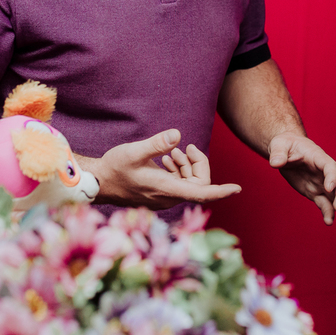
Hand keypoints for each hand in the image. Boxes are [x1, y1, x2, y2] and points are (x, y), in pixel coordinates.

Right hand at [85, 130, 240, 210]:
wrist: (98, 184)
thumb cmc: (114, 168)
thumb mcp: (134, 151)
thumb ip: (156, 144)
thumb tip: (178, 135)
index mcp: (166, 189)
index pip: (201, 193)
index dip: (221, 191)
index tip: (236, 188)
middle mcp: (168, 197)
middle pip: (199, 185)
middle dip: (197, 164)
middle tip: (184, 147)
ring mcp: (164, 199)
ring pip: (189, 185)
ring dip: (186, 167)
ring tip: (171, 152)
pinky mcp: (159, 196)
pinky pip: (179, 186)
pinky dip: (178, 172)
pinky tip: (166, 160)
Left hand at [268, 132, 335, 224]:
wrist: (286, 151)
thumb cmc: (285, 145)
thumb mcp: (279, 145)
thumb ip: (278, 153)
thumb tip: (275, 162)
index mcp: (317, 157)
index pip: (330, 166)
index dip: (332, 177)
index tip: (329, 188)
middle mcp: (323, 171)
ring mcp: (321, 182)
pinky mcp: (315, 192)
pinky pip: (325, 203)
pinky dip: (328, 212)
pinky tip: (329, 221)